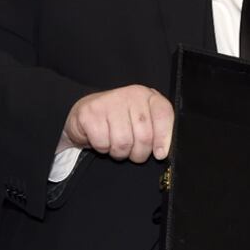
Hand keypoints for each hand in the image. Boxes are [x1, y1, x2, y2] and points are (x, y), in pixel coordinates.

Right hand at [58, 85, 173, 162]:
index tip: (160, 154)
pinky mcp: (89, 113)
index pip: (163, 114)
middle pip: (144, 135)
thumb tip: (161, 152)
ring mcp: (108, 102)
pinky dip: (103, 148)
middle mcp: (130, 95)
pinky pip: (103, 144)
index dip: (163, 138)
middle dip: (139, 153)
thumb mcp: (141, 121)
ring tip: (116, 145)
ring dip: (120, 152)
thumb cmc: (119, 120)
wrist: (86, 114)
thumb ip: (156, 131)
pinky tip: (102, 139)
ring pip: (123, 143)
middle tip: (133, 152)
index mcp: (147, 95)